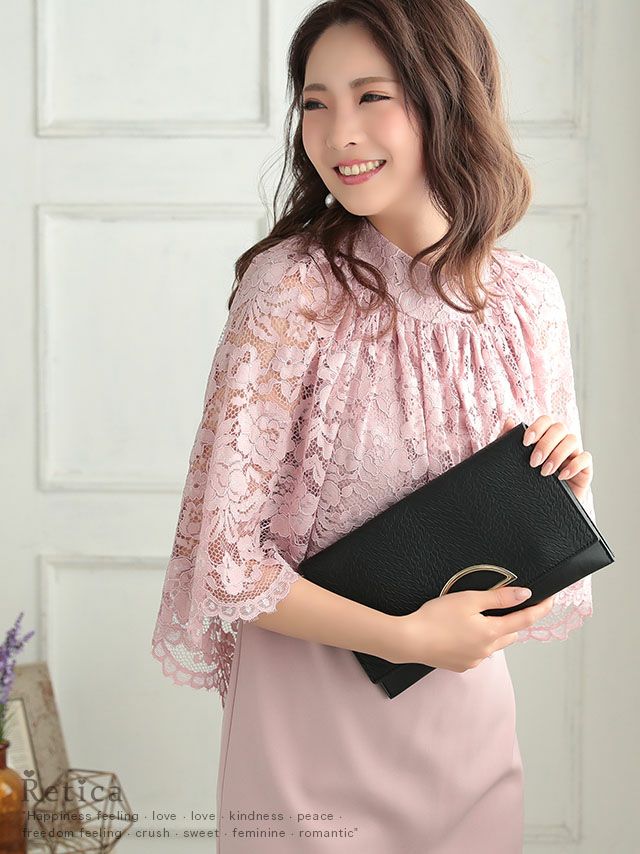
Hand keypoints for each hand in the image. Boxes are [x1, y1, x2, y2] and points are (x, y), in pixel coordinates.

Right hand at [397, 586, 555, 671]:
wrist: (409, 640)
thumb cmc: (435, 617)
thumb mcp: (468, 600)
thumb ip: (498, 598)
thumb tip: (524, 595)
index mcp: (492, 632)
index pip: (525, 620)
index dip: (540, 609)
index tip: (551, 599)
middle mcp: (487, 650)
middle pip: (510, 633)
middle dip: (512, 620)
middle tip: (502, 604)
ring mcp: (474, 660)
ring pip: (494, 644)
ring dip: (493, 632)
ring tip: (475, 618)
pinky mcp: (461, 665)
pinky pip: (478, 652)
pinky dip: (477, 641)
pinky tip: (460, 632)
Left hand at [500, 416, 592, 503]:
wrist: (541, 509)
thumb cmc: (528, 480)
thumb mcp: (514, 461)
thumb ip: (509, 441)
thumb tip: (510, 421)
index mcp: (545, 436)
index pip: (545, 420)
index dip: (537, 427)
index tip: (525, 442)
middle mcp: (561, 441)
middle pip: (560, 428)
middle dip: (545, 444)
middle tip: (533, 462)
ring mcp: (574, 453)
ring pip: (573, 440)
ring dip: (557, 455)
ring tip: (544, 472)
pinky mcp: (584, 468)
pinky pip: (586, 458)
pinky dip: (574, 465)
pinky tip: (561, 477)